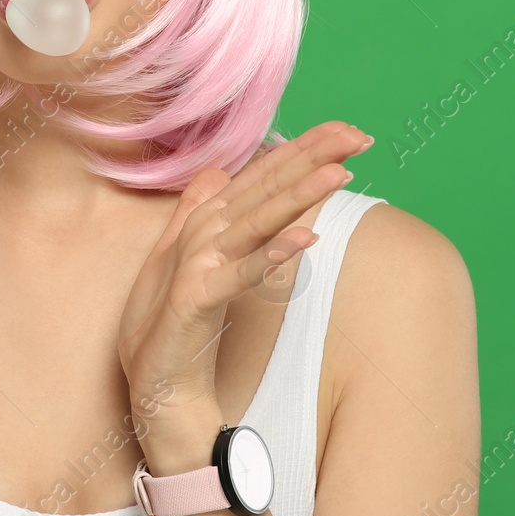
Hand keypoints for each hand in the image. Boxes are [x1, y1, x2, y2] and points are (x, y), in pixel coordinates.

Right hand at [116, 122, 372, 433]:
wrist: (158, 385)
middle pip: (264, 187)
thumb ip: (195, 209)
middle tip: (357, 134)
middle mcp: (203, 233)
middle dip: (311, 157)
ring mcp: (199, 264)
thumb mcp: (179, 258)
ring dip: (296, 195)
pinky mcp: (196, 298)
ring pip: (256, 221)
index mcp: (207, 221)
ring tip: (339, 172)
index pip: (261, 174)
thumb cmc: (171, 323)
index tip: (348, 130)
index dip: (303, 149)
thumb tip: (218, 170)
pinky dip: (271, 254)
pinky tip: (305, 237)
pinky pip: (241, 273)